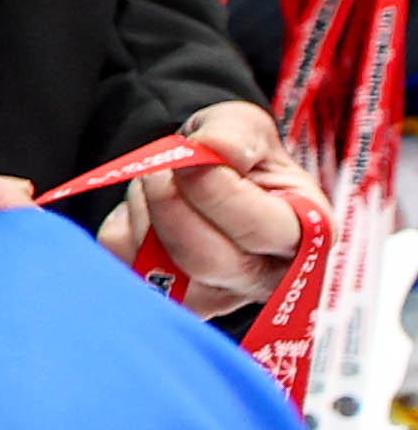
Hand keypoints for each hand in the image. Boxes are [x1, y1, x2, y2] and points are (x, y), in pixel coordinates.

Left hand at [106, 101, 319, 316]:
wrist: (203, 176)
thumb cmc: (237, 156)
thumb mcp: (246, 128)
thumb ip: (236, 134)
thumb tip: (215, 149)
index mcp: (307, 234)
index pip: (261, 230)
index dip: (215, 193)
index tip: (188, 162)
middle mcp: (267, 277)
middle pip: (205, 258)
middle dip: (168, 204)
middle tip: (159, 169)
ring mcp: (218, 298)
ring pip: (158, 265)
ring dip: (143, 211)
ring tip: (162, 186)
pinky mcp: (171, 301)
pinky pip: (124, 265)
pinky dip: (122, 228)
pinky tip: (147, 214)